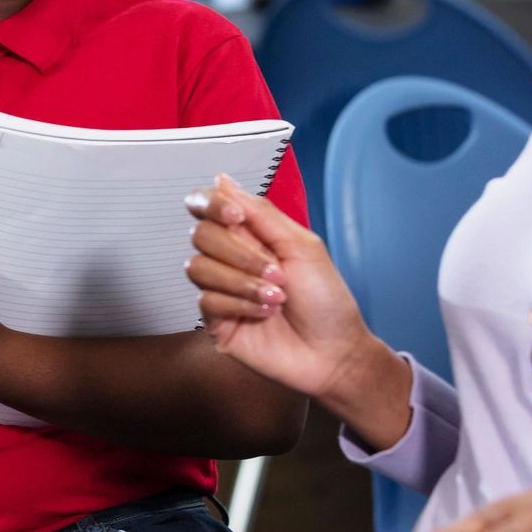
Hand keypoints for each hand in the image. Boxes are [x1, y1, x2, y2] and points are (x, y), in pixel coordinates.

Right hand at [184, 175, 383, 400]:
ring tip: (276, 297)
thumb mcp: (301, 245)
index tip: (235, 216)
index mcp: (250, 235)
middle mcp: (230, 259)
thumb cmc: (326, 300)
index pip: (206, 206)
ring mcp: (221, 290)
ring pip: (198, 268)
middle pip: (200, 234)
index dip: (211, 205)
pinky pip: (207, 301)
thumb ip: (261, 212)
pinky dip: (240, 304)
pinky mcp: (216, 321)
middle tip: (276, 271)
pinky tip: (264, 313)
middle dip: (240, 253)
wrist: (333, 351)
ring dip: (243, 281)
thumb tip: (222, 180)